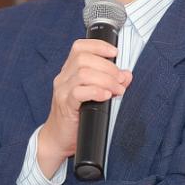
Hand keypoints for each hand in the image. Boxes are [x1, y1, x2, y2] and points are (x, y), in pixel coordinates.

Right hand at [36, 39, 131, 175]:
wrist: (58, 138)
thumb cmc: (76, 117)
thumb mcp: (94, 96)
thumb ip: (110, 83)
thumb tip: (126, 75)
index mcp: (69, 72)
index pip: (80, 47)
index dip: (98, 46)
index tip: (115, 53)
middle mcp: (63, 78)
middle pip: (84, 59)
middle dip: (108, 67)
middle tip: (120, 81)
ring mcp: (62, 91)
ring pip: (83, 73)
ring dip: (106, 80)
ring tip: (116, 90)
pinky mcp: (64, 105)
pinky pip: (78, 92)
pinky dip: (96, 91)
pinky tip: (105, 96)